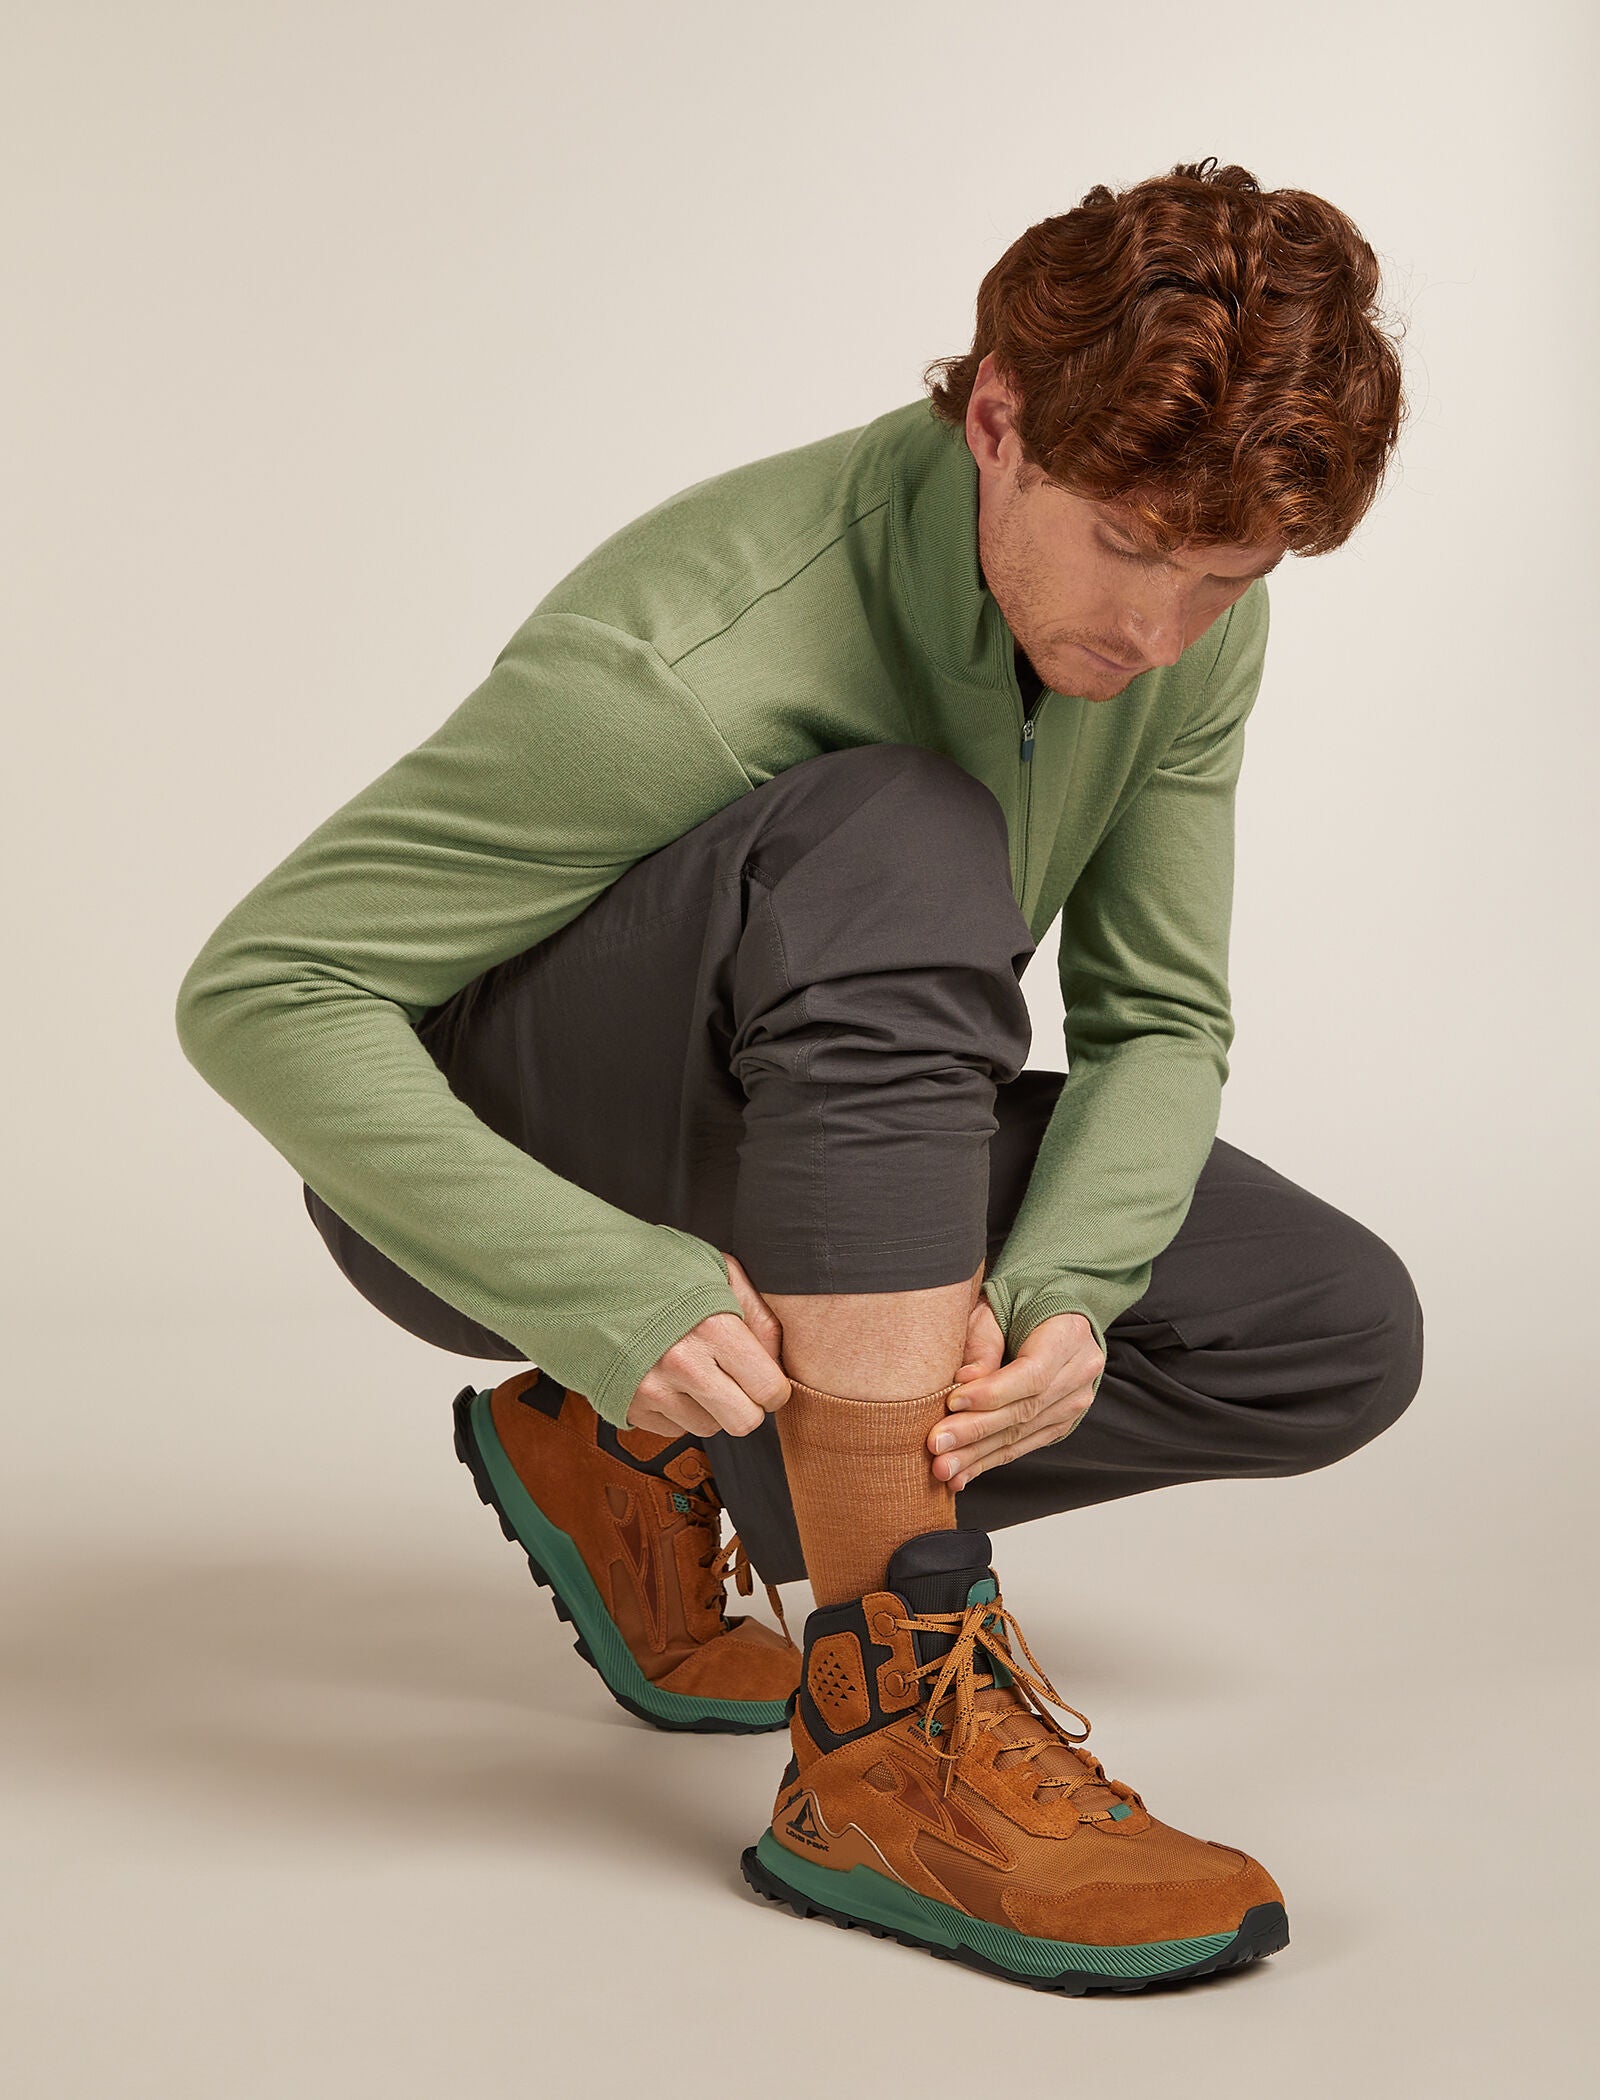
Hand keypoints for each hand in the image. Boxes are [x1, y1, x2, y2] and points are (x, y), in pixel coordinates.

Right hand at [626, 1251, 791, 1438]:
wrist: (581, 1275)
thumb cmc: (654, 1267)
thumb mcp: (717, 1270)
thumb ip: (758, 1314)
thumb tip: (777, 1362)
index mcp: (713, 1328)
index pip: (769, 1390)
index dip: (772, 1387)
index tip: (763, 1377)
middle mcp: (683, 1365)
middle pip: (744, 1422)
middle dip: (747, 1405)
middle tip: (735, 1381)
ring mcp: (652, 1390)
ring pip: (708, 1428)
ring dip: (708, 1407)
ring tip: (692, 1369)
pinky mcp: (628, 1406)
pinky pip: (673, 1430)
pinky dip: (676, 1410)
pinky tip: (666, 1377)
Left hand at [925, 1303, 1103, 1490]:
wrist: (1052, 1309)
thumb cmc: (1019, 1301)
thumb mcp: (997, 1306)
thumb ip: (983, 1341)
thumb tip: (964, 1380)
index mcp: (1067, 1336)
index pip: (1031, 1375)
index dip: (992, 1393)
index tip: (952, 1402)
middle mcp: (1080, 1373)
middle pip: (1025, 1410)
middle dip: (976, 1432)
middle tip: (936, 1446)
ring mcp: (1074, 1402)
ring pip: (1022, 1434)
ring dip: (978, 1456)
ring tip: (943, 1469)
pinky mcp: (1061, 1422)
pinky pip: (1023, 1445)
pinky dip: (990, 1460)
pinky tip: (963, 1474)